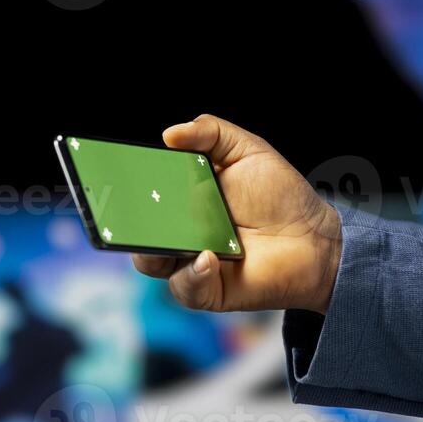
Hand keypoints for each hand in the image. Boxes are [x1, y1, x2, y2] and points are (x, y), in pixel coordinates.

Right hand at [132, 115, 341, 313]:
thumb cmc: (281, 195)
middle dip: (122, 217)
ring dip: (152, 246)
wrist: (315, 237)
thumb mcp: (246, 149)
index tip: (107, 172)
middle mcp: (178, 230)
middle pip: (133, 227)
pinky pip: (185, 286)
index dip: (121, 184)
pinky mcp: (207, 289)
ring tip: (170, 233)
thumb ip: (209, 132)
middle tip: (126, 204)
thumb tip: (168, 134)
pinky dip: (191, 273)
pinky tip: (207, 257)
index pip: (140, 192)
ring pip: (150, 259)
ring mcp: (189, 261)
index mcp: (180, 197)